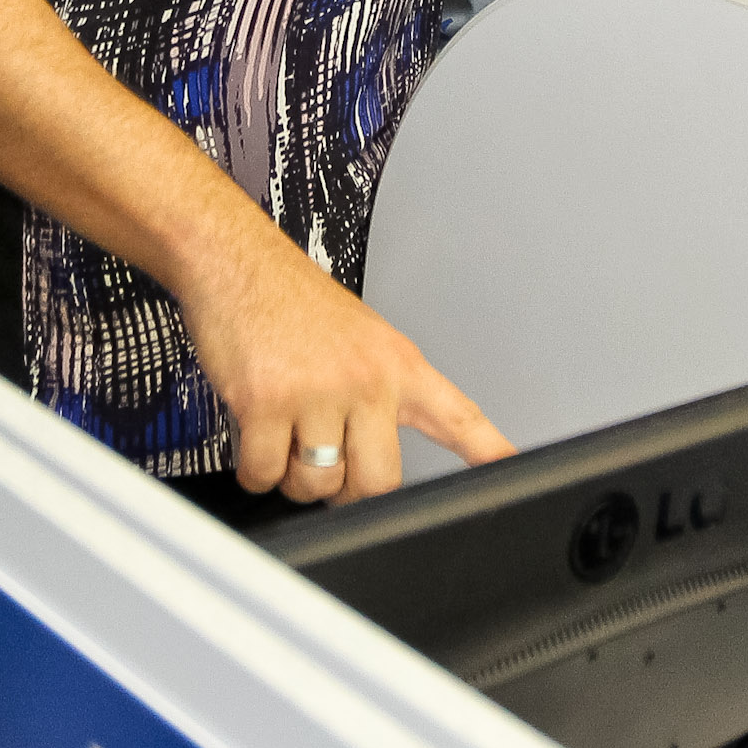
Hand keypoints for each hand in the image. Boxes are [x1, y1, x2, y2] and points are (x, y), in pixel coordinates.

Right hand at [176, 225, 514, 503]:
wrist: (235, 259)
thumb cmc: (290, 298)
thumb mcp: (360, 336)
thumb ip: (377, 395)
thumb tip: (370, 459)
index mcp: (397, 363)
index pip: (458, 416)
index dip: (490, 451)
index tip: (513, 470)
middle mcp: (365, 379)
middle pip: (377, 483)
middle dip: (344, 489)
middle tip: (323, 460)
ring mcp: (316, 392)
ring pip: (316, 485)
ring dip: (292, 476)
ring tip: (282, 432)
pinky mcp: (266, 402)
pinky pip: (265, 474)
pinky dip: (254, 469)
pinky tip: (253, 433)